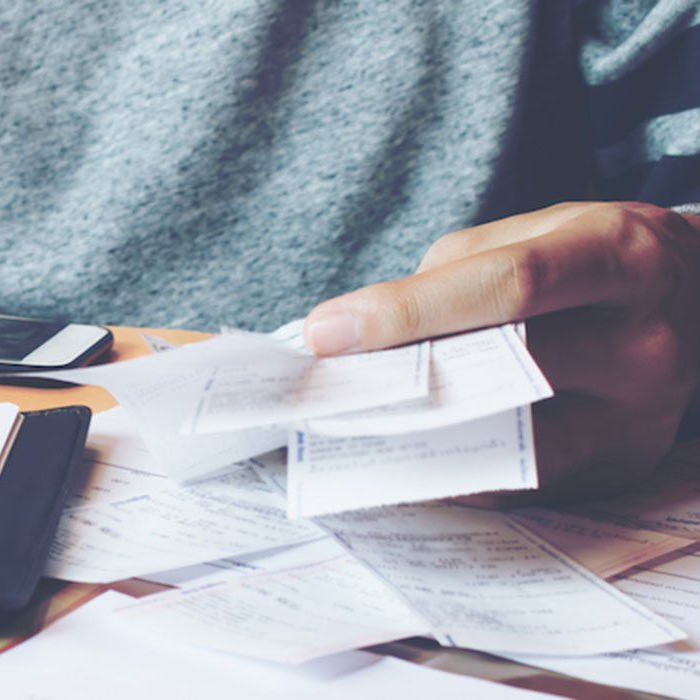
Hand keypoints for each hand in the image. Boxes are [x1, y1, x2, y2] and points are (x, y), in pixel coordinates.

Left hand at [303, 202, 699, 504]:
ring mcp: (642, 414)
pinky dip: (454, 472)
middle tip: (320, 391)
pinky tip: (398, 458)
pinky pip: (521, 482)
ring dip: (417, 440)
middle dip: (400, 383)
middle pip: (505, 369)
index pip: (507, 287)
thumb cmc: (594, 259)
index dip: (408, 311)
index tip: (327, 331)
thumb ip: (452, 277)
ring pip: (510, 443)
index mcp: (620, 257)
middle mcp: (645, 340)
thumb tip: (361, 336)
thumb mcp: (536, 233)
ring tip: (345, 429)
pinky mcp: (624, 465)